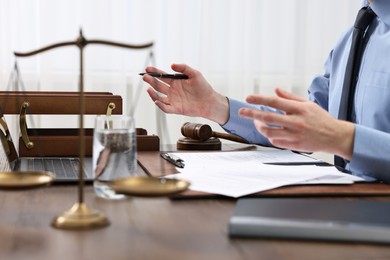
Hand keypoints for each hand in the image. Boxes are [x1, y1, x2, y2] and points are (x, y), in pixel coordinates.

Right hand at [142, 64, 228, 123]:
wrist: (210, 101)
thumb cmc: (203, 87)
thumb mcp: (195, 74)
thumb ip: (184, 68)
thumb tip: (172, 65)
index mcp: (176, 81)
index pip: (162, 76)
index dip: (154, 72)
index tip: (147, 68)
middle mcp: (172, 90)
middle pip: (158, 86)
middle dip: (151, 81)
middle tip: (145, 76)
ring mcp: (173, 100)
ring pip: (159, 97)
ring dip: (152, 93)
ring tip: (148, 88)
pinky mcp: (176, 109)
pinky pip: (165, 108)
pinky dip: (160, 105)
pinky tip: (156, 101)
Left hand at [238, 88, 354, 159]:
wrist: (335, 136)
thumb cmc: (321, 119)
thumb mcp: (308, 104)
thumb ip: (290, 97)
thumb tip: (275, 90)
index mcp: (299, 109)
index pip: (275, 102)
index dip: (260, 99)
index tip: (248, 98)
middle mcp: (296, 122)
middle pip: (268, 117)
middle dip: (251, 114)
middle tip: (241, 112)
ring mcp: (294, 135)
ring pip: (269, 132)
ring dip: (259, 126)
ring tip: (256, 122)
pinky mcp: (293, 145)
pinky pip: (275, 141)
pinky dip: (269, 136)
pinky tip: (269, 131)